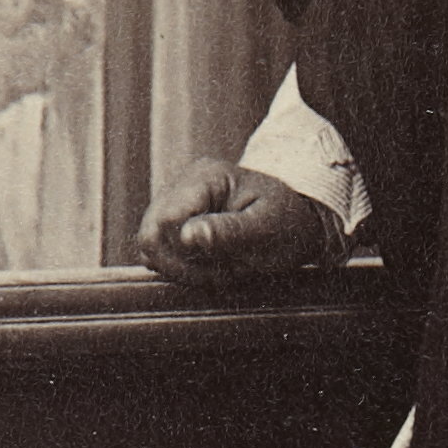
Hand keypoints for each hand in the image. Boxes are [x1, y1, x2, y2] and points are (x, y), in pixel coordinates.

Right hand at [135, 159, 342, 292]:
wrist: (296, 221)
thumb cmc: (287, 222)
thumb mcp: (267, 229)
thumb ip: (229, 232)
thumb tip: (188, 235)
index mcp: (205, 177)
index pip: (164, 221)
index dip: (184, 253)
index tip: (221, 265)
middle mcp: (183, 184)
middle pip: (151, 235)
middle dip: (184, 264)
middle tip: (224, 270)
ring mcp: (176, 202)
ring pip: (152, 247)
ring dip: (184, 268)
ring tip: (222, 266)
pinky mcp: (175, 222)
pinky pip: (161, 251)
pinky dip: (183, 266)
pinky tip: (211, 265)